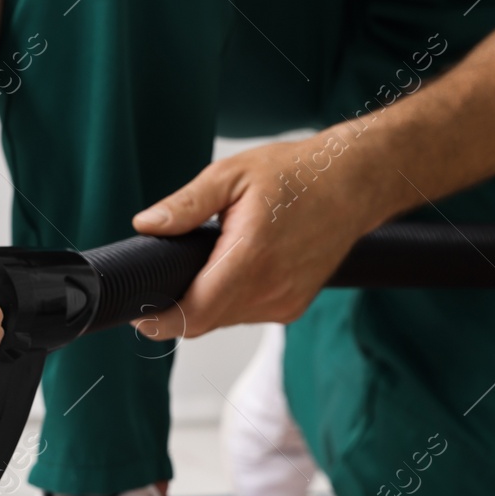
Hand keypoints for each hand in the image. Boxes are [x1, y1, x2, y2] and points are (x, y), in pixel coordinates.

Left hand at [130, 131, 392, 339]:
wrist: (356, 183)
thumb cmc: (298, 174)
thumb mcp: (232, 175)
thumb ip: (186, 205)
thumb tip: (147, 224)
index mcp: (251, 257)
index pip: (195, 312)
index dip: (161, 320)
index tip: (138, 312)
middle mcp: (271, 288)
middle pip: (205, 321)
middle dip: (177, 310)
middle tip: (158, 285)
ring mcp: (284, 302)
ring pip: (224, 321)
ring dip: (204, 304)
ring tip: (201, 269)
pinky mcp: (293, 307)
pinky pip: (246, 315)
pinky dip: (230, 301)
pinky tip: (231, 272)